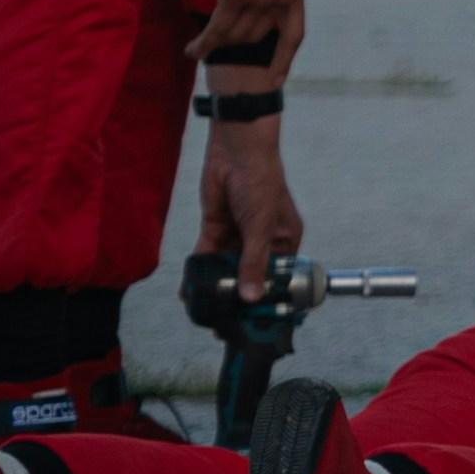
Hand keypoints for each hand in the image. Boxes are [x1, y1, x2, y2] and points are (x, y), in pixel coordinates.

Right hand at [192, 0, 306, 75]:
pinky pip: (218, 30)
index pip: (295, 35)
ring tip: (198, 49)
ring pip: (235, 35)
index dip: (284, 59)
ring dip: (215, 44)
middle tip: (218, 41)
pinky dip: (205, 43)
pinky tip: (193, 50)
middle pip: (255, 36)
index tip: (276, 78)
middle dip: (237, 40)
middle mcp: (280, 1)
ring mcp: (259, 0)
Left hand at [199, 100, 304, 301]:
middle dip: (237, 296)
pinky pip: (207, 255)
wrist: (236, 151)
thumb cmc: (262, 183)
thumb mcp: (262, 227)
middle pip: (250, 274)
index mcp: (285, 239)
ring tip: (204, 309)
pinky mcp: (216, 228)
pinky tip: (189, 288)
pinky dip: (199, 270)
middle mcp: (263, 240)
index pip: (277, 276)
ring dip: (215, 285)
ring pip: (226, 267)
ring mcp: (238, 235)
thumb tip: (251, 297)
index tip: (256, 321)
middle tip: (225, 322)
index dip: (267, 298)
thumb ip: (254, 263)